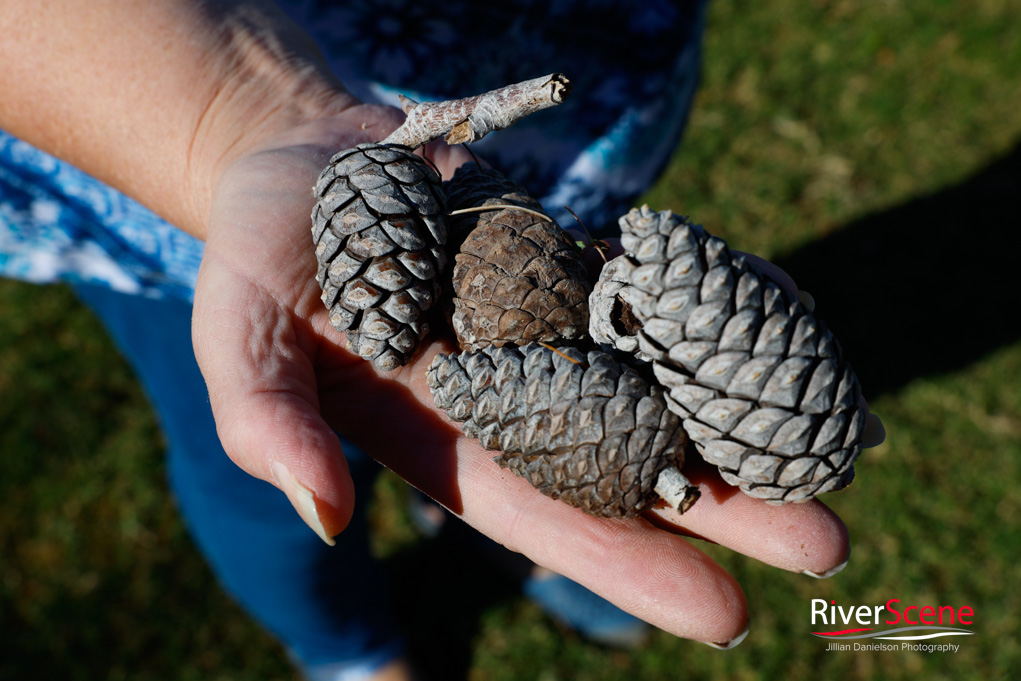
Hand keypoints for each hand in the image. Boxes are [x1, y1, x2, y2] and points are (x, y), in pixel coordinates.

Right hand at [191, 105, 859, 647]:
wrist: (309, 155)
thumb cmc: (263, 250)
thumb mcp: (239, 332)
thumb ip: (268, 420)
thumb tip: (329, 516)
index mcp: (441, 431)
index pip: (544, 511)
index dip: (627, 562)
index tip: (725, 612)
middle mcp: (509, 389)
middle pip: (626, 457)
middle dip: (720, 504)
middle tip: (824, 541)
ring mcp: (548, 322)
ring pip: (656, 377)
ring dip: (739, 411)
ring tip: (837, 446)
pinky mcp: (570, 260)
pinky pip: (652, 290)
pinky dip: (715, 314)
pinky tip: (784, 336)